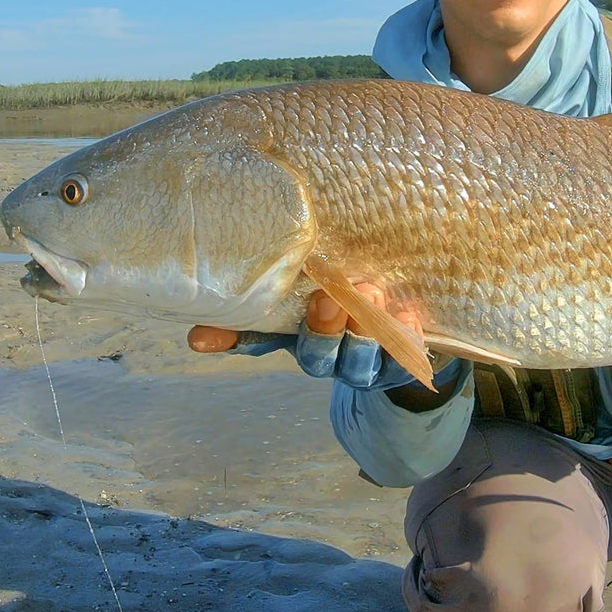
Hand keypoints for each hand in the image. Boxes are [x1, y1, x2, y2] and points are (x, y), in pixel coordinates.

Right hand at [187, 284, 425, 388]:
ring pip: (358, 358)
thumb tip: (246, 247)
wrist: (411, 334)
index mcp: (298, 335)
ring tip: (370, 292)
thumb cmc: (356, 296)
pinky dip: (405, 336)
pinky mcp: (402, 364)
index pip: (257, 339)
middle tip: (327, 297)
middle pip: (315, 355)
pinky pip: (404, 357)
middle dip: (321, 329)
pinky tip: (406, 317)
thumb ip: (291, 270)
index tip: (200, 337)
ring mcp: (365, 364)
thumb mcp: (322, 282)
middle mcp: (328, 356)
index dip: (230, 338)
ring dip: (362, 328)